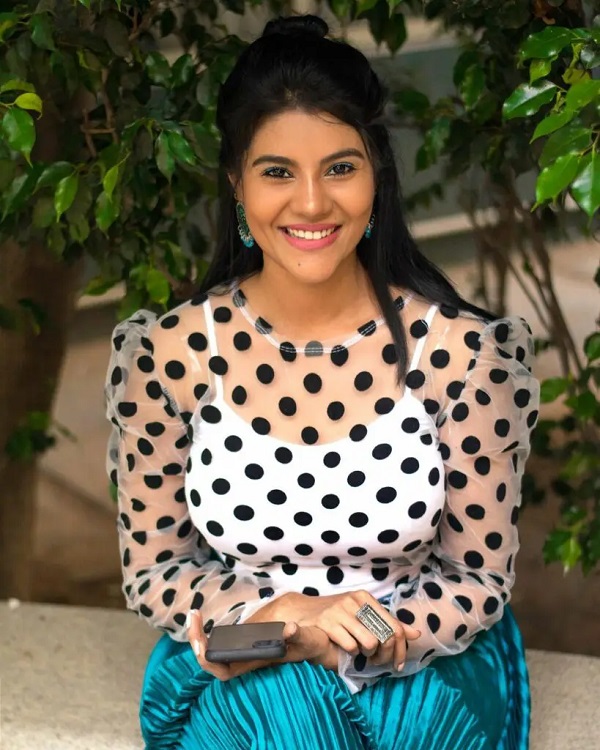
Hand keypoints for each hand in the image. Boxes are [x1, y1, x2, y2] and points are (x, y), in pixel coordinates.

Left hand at [187, 610, 338, 680]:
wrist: (318, 644)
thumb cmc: (312, 645)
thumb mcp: (309, 639)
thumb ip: (299, 635)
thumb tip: (288, 628)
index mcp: (256, 663)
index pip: (223, 672)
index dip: (208, 660)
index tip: (200, 642)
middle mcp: (246, 660)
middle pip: (212, 660)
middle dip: (197, 641)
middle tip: (193, 616)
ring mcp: (245, 651)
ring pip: (214, 650)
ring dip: (200, 635)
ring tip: (195, 614)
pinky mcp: (247, 641)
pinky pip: (222, 641)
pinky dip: (211, 631)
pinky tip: (206, 618)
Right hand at [247, 591, 420, 670]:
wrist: (301, 611)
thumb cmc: (336, 614)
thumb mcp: (361, 614)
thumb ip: (387, 623)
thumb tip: (416, 633)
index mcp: (365, 598)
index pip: (394, 626)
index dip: (399, 649)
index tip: (398, 664)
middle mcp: (354, 601)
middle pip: (384, 636)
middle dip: (383, 654)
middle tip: (376, 660)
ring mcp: (340, 610)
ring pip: (369, 642)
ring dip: (366, 654)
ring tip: (360, 652)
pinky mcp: (328, 622)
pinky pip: (351, 646)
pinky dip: (351, 653)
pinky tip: (346, 649)